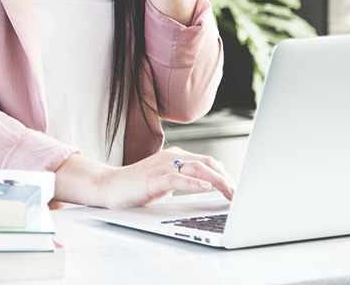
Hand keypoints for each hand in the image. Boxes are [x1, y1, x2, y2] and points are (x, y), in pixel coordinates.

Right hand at [100, 146, 235, 209]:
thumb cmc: (138, 186)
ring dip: (217, 181)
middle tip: (239, 194)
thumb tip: (209, 181)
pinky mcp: (153, 179)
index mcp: (176, 156)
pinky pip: (177, 178)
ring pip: (196, 168)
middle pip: (207, 163)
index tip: (237, 189)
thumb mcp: (167, 180)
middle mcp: (171, 157)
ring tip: (230, 192)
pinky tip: (205, 187)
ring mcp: (162, 166)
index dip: (226, 174)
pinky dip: (193, 182)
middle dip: (226, 178)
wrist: (110, 186)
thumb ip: (185, 177)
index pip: (208, 162)